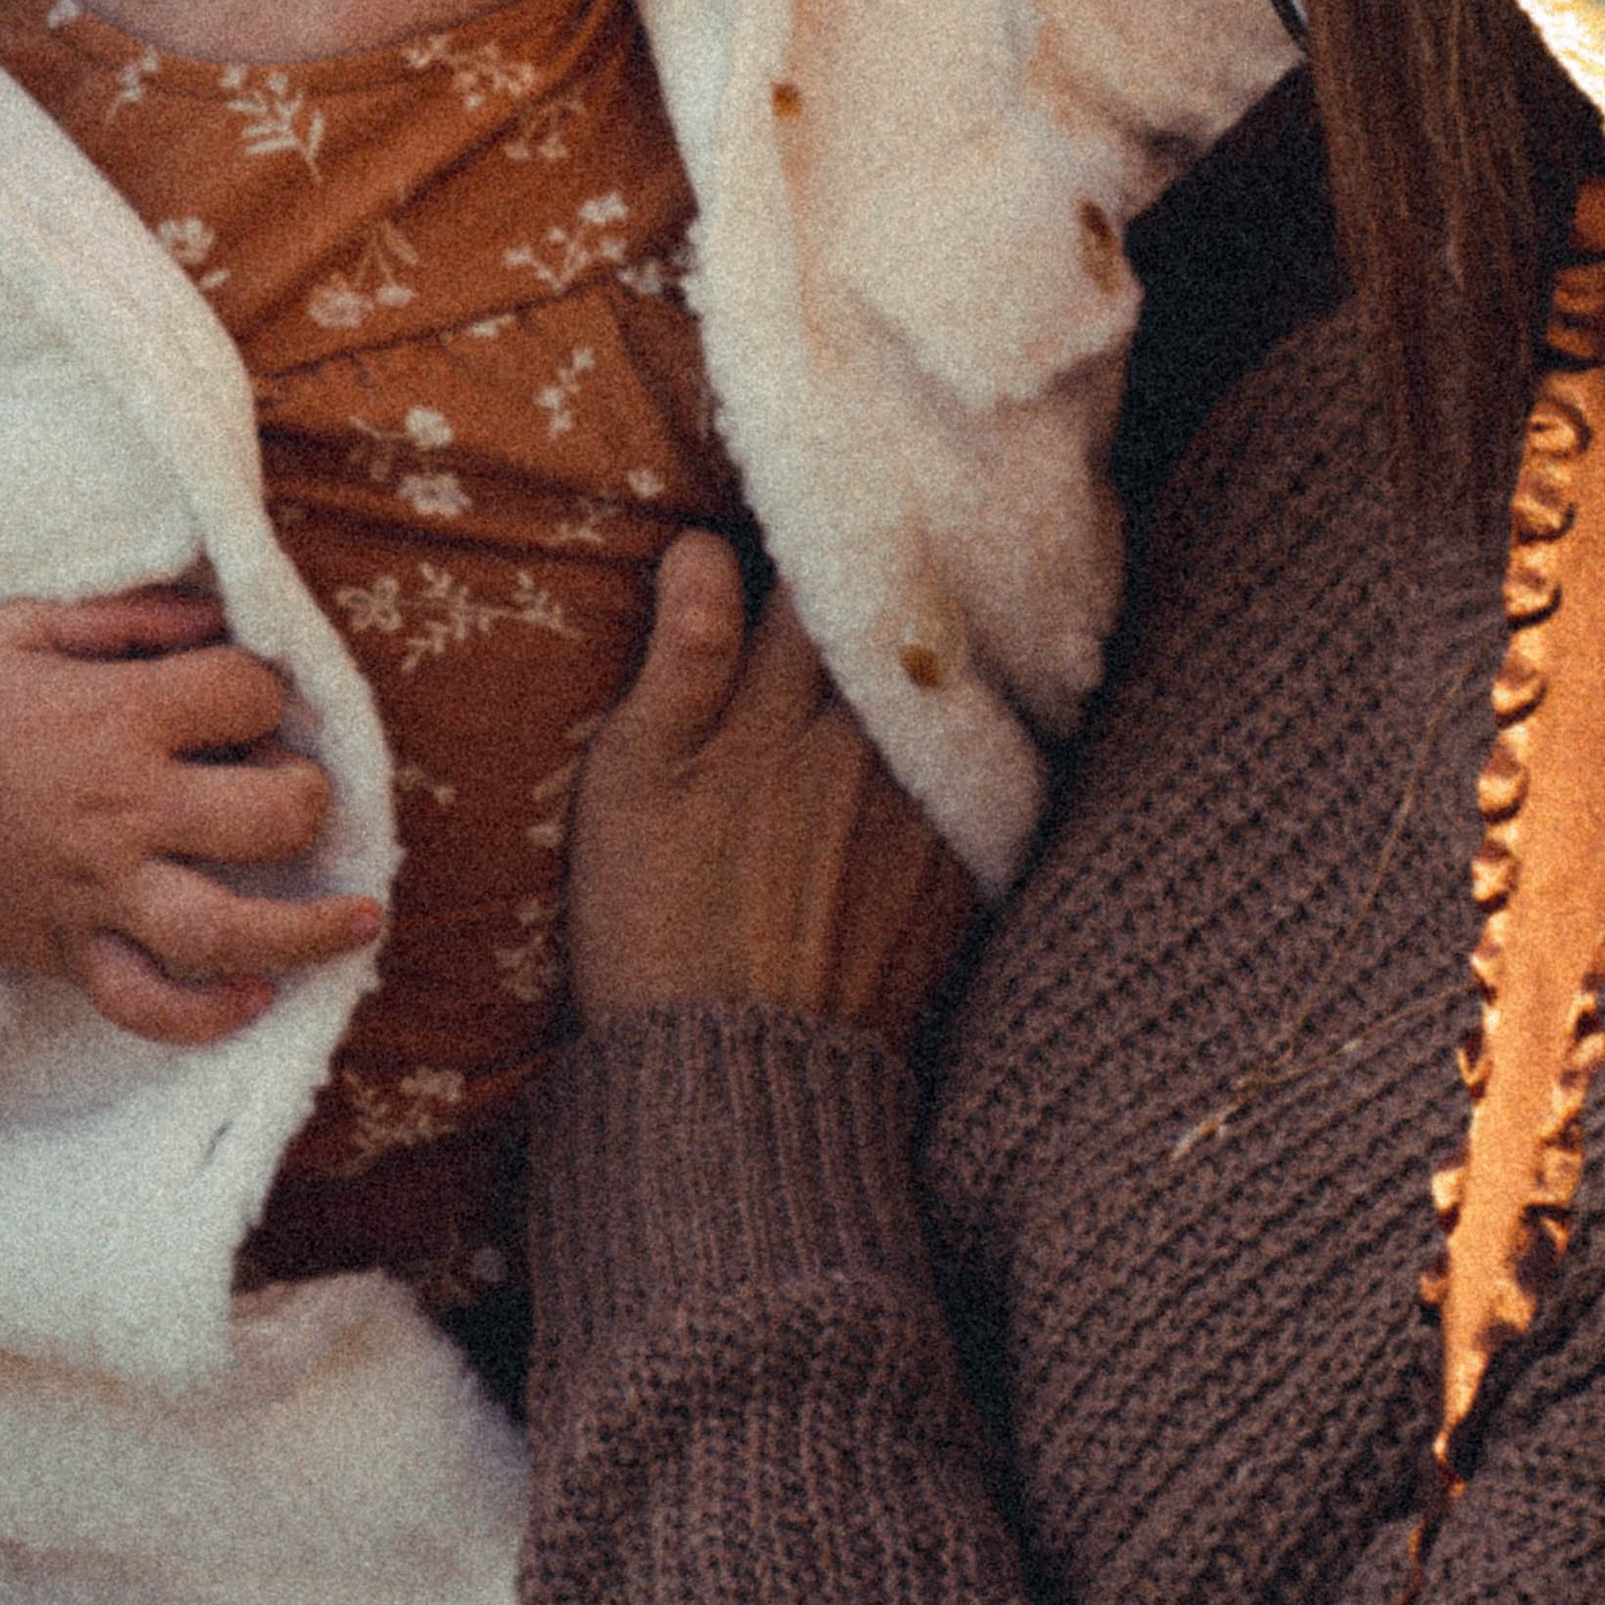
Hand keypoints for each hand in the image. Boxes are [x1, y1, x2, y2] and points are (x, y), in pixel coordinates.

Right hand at [0, 585, 382, 1046]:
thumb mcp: (22, 626)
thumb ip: (130, 615)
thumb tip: (218, 615)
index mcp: (118, 716)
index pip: (249, 694)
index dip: (266, 689)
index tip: (246, 696)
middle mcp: (124, 810)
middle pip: (270, 815)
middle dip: (307, 798)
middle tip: (297, 791)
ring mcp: (99, 891)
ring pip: (229, 929)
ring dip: (310, 931)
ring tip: (362, 919)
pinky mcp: (69, 950)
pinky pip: (147, 1005)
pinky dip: (205, 1016)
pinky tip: (253, 999)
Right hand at [566, 535, 978, 1040]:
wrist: (738, 1081)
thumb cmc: (655, 924)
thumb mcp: (630, 784)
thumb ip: (679, 658)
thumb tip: (701, 547)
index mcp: (784, 711)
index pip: (815, 584)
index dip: (809, 545)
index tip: (802, 524)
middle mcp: (872, 749)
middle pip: (890, 635)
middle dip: (876, 596)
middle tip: (867, 557)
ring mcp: (926, 813)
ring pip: (937, 703)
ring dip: (918, 671)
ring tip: (899, 649)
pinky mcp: (960, 876)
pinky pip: (973, 782)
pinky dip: (949, 756)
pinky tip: (918, 758)